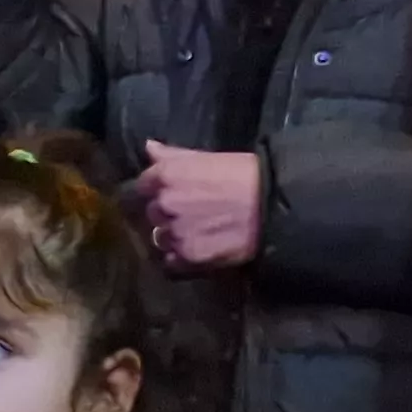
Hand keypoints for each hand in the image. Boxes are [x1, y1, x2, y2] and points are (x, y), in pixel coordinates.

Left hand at [123, 143, 261, 270]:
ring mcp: (174, 233)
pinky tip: (199, 250)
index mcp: (165, 175)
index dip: (156, 191)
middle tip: (191, 213)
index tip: (172, 194)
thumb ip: (173, 155)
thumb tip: (149, 148)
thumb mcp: (206, 158)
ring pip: (160, 239)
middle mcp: (163, 204)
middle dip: (166, 214)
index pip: (140, 187)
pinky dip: (181, 259)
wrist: (271, 206)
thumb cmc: (243, 175)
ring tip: (197, 233)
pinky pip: (170, 263)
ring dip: (173, 237)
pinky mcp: (187, 258)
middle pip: (151, 214)